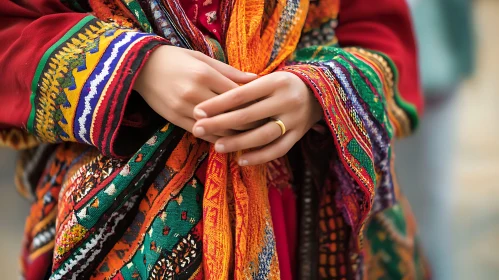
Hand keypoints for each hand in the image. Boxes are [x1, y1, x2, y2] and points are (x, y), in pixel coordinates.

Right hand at [133, 45, 257, 142]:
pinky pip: (202, 134)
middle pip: (230, 114)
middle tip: (266, 127)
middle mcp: (194, 93)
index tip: (268, 109)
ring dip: (236, 134)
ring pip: (217, 128)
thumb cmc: (175, 58)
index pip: (237, 94)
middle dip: (250, 122)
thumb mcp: (202, 58)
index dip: (254, 104)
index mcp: (204, 74)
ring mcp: (184, 108)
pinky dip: (218, 138)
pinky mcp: (175, 120)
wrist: (140, 67)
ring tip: (252, 137)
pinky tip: (230, 141)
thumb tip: (256, 78)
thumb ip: (229, 71)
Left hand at [192, 71, 322, 165]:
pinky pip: (278, 149)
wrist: (320, 93)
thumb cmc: (283, 85)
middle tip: (197, 129)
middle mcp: (286, 100)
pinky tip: (241, 160)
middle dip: (220, 123)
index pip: (240, 94)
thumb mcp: (268, 79)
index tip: (197, 111)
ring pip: (262, 135)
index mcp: (275, 82)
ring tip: (217, 147)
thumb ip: (245, 88)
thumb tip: (211, 102)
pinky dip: (259, 156)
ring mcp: (294, 119)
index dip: (217, 104)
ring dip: (238, 142)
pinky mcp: (299, 134)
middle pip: (248, 115)